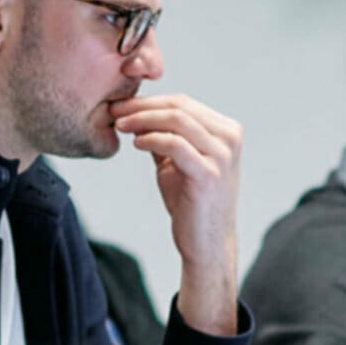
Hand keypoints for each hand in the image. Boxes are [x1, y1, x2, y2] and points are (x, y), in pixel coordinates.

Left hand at [111, 94, 242, 334]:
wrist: (206, 243)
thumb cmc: (191, 202)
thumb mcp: (177, 161)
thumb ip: (164, 135)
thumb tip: (135, 111)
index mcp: (226, 130)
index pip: (183, 102)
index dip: (149, 101)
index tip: (122, 106)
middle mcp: (230, 138)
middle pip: (180, 106)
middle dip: (142, 106)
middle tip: (115, 111)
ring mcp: (222, 155)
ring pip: (177, 120)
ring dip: (142, 119)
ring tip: (120, 125)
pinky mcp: (209, 174)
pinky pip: (175, 144)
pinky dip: (151, 139)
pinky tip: (135, 143)